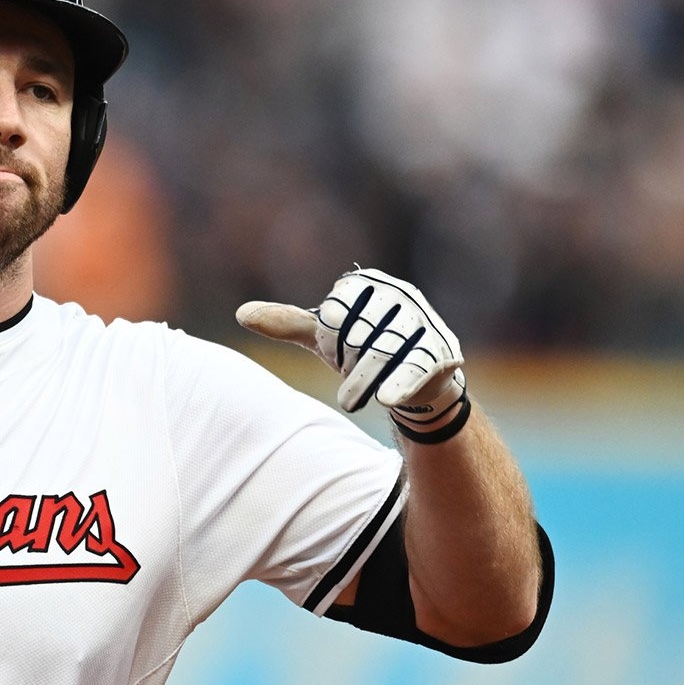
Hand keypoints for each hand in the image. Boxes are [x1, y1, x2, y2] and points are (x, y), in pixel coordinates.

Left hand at [235, 267, 470, 442]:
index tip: (334, 351)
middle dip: (344, 358)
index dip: (327, 338)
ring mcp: (424, 322)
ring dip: (358, 382)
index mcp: (368, 283)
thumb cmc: (363, 349)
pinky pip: (413, 368)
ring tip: (347, 401)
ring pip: (379, 353)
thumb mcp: (323, 335)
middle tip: (348, 372)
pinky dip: (396, 385)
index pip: (333, 311)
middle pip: (355, 332)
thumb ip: (286, 323)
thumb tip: (241, 314)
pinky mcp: (443, 352)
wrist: (416, 380)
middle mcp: (400, 295)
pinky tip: (384, 400)